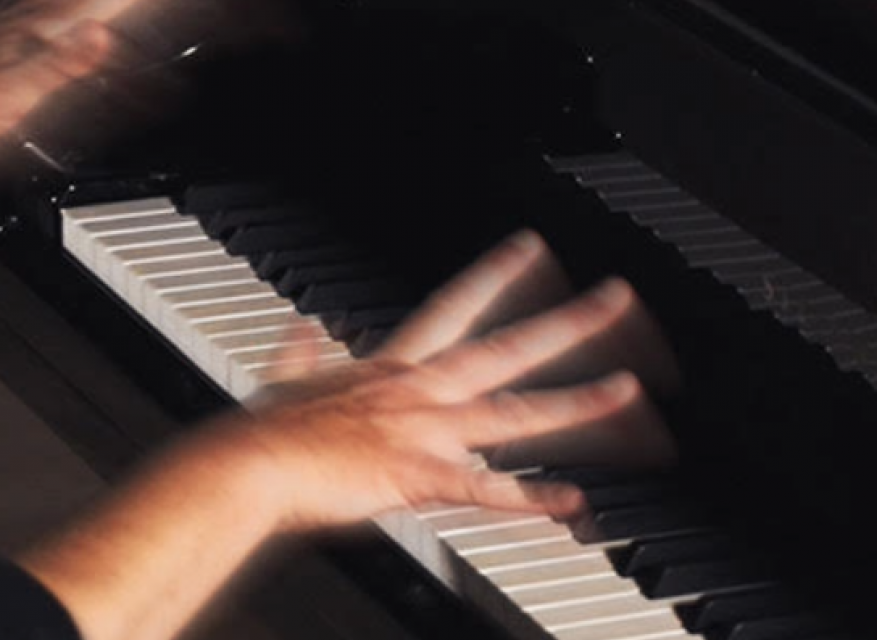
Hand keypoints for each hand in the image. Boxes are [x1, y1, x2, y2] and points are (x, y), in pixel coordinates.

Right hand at [178, 231, 677, 532]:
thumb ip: (301, 355)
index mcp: (392, 366)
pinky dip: (530, 498)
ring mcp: (424, 431)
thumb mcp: (286, 380)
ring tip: (628, 392)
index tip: (531, 248)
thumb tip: (300, 330)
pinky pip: (485, 489)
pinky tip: (573, 503)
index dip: (496, 275)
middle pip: (507, 347)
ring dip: (576, 404)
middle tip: (616, 296)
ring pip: (514, 412)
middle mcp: (419, 390)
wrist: (248, 464)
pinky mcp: (417, 476)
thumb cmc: (265, 430)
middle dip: (566, 322)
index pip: (455, 306)